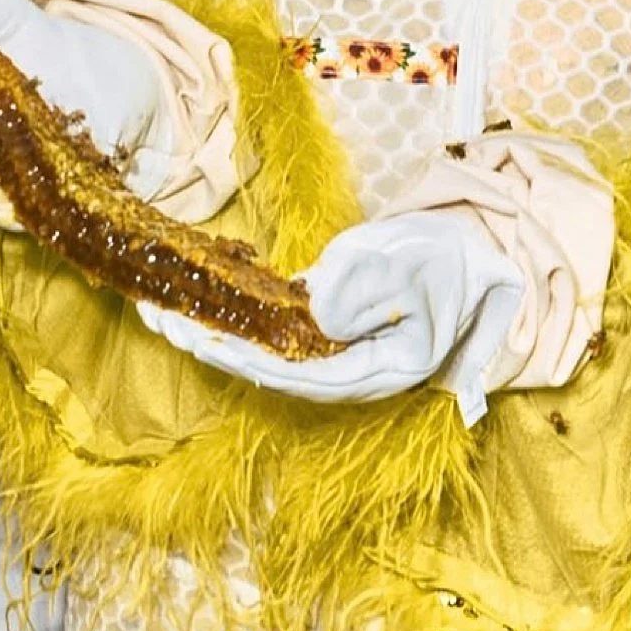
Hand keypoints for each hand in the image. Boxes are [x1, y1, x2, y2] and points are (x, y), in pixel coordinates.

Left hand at [136, 210, 525, 417]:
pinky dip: (232, 314)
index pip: (296, 377)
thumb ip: (367, 287)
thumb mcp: (415, 264)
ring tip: (156, 308)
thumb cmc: (450, 260)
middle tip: (154, 315)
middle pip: (266, 371)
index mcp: (375, 372)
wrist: (477, 254)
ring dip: (209, 330)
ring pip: (261, 353)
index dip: (243, 359)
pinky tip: (193, 299)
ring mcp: (334, 354)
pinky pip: (271, 331)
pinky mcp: (324, 330)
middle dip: (208, 345)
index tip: (198, 338)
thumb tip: (316, 310)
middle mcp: (348, 374)